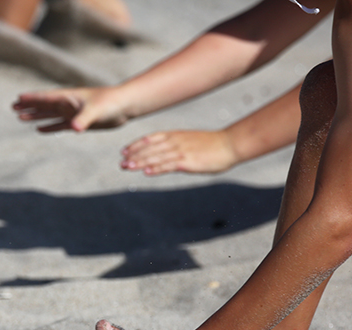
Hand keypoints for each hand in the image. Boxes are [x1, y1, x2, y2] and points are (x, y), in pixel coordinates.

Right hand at [12, 86, 129, 132]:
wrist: (124, 107)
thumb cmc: (110, 103)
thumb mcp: (95, 111)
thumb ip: (83, 120)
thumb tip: (73, 128)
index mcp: (69, 97)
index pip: (47, 97)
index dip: (33, 98)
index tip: (18, 98)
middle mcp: (68, 104)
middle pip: (44, 105)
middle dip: (29, 106)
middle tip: (13, 107)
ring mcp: (73, 113)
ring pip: (49, 115)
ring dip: (36, 116)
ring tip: (20, 117)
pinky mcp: (79, 122)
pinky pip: (60, 125)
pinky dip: (49, 127)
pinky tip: (39, 130)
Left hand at [121, 129, 237, 175]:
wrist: (230, 144)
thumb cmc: (212, 144)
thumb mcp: (190, 141)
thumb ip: (176, 146)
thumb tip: (166, 154)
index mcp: (175, 135)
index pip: (151, 138)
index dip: (136, 145)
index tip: (124, 151)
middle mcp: (175, 141)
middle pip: (150, 148)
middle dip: (134, 155)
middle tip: (121, 163)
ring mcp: (181, 151)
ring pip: (156, 156)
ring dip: (140, 162)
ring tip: (127, 167)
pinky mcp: (188, 161)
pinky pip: (169, 165)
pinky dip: (157, 168)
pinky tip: (146, 172)